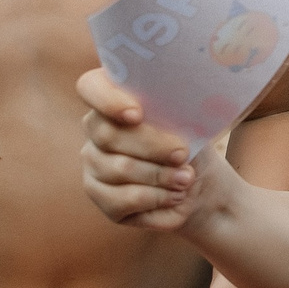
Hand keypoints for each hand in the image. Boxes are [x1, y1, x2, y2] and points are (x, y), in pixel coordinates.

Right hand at [78, 67, 227, 231]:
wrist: (198, 179)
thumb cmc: (191, 140)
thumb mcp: (190, 120)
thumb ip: (174, 109)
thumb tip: (173, 112)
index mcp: (114, 97)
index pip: (91, 87)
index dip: (108, 100)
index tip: (137, 114)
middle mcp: (95, 128)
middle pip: (109, 135)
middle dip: (152, 146)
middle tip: (182, 154)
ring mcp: (93, 163)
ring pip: (119, 169)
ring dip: (159, 175)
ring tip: (186, 179)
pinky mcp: (100, 195)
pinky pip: (121, 200)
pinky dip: (155, 198)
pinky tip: (174, 196)